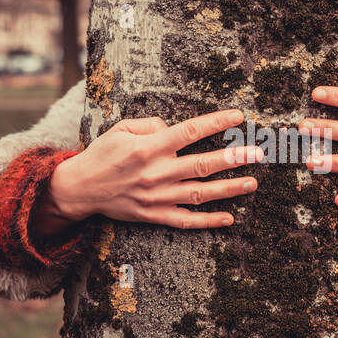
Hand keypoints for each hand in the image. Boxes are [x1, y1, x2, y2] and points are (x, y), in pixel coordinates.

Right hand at [35, 108, 263, 234]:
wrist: (80, 189)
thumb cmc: (102, 154)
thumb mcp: (121, 129)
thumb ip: (151, 125)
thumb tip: (174, 129)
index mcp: (148, 148)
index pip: (189, 132)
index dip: (216, 123)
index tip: (238, 116)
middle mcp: (155, 173)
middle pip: (201, 165)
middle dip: (233, 158)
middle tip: (257, 153)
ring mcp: (157, 197)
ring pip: (200, 193)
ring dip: (229, 189)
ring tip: (253, 183)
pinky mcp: (154, 215)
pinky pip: (186, 220)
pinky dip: (208, 221)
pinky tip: (230, 218)